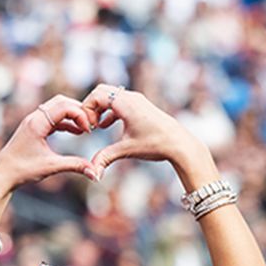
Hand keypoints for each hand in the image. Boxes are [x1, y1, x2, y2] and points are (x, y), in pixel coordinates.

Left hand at [0, 95, 95, 193]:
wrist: (2, 175)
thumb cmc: (22, 170)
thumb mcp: (51, 167)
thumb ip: (74, 166)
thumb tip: (95, 173)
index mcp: (37, 123)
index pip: (64, 107)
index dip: (80, 115)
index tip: (89, 130)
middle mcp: (34, 118)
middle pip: (61, 101)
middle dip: (78, 111)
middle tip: (91, 125)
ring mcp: (33, 121)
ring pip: (57, 108)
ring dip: (72, 115)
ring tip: (85, 129)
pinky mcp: (33, 127)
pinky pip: (53, 117)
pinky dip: (66, 121)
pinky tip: (76, 132)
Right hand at [79, 86, 213, 187]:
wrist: (179, 144)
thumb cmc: (156, 144)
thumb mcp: (127, 150)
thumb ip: (106, 158)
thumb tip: (92, 174)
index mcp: (126, 104)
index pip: (96, 95)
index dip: (86, 110)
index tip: (88, 128)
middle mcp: (131, 98)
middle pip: (101, 91)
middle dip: (91, 107)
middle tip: (88, 125)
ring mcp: (136, 100)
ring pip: (110, 96)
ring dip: (99, 108)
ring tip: (95, 126)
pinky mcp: (140, 106)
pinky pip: (118, 102)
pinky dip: (108, 111)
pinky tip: (105, 126)